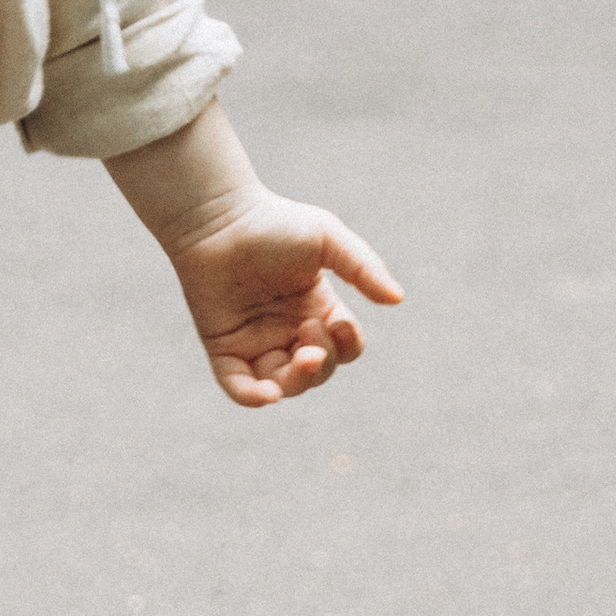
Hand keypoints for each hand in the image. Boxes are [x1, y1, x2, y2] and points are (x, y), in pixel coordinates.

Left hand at [162, 186, 404, 407]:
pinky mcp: (223, 346)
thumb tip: (397, 300)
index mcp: (316, 308)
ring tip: (301, 357)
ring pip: (284, 384)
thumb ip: (363, 268)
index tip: (339, 323)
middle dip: (322, 363)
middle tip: (310, 332)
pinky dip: (253, 397)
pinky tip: (268, 393)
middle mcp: (287, 330)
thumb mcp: (327, 239)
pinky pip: (239, 387)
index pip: (343, 348)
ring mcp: (255, 341)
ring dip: (297, 381)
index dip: (347, 346)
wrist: (217, 217)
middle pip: (317, 372)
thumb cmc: (272, 222)